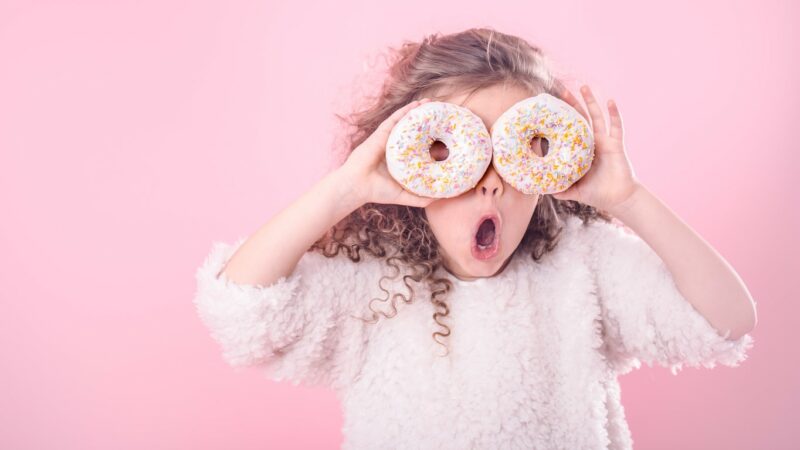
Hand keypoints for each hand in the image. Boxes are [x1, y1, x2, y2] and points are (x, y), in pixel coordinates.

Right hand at [338, 98, 437, 207]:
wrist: (357, 186)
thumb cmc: (377, 191)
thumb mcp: (404, 195)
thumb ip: (420, 198)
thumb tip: (440, 199)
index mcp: (400, 158)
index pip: (416, 145)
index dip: (429, 137)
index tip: (442, 132)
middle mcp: (394, 146)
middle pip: (412, 129)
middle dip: (424, 120)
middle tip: (439, 112)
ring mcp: (387, 139)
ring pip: (404, 121)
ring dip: (417, 110)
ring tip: (430, 102)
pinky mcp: (381, 134)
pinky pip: (395, 119)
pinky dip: (406, 111)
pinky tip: (417, 105)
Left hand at [551, 85, 640, 212]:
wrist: (618, 199)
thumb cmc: (598, 194)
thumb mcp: (574, 191)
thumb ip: (560, 189)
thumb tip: (542, 191)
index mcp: (581, 150)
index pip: (568, 131)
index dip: (561, 119)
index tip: (550, 108)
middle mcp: (592, 142)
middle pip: (580, 118)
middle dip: (572, 103)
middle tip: (561, 89)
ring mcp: (604, 141)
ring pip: (596, 117)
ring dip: (590, 101)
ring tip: (583, 86)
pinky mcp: (616, 145)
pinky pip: (616, 127)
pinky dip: (614, 114)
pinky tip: (610, 101)